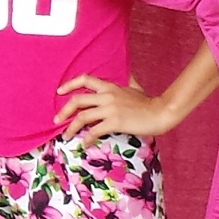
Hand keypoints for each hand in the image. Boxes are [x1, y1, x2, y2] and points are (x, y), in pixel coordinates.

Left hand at [55, 75, 175, 144]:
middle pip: (77, 100)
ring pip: (82, 117)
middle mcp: (107, 96)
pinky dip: (87, 138)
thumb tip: (128, 74)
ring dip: (71, 128)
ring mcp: (110, 109)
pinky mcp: (115, 122)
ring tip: (65, 135)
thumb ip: (128, 82)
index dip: (69, 84)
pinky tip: (85, 143)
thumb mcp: (136, 88)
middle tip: (56, 120)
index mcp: (110, 87)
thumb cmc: (149, 103)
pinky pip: (95, 131)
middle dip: (63, 111)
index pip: (85, 80)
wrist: (161, 113)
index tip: (59, 92)